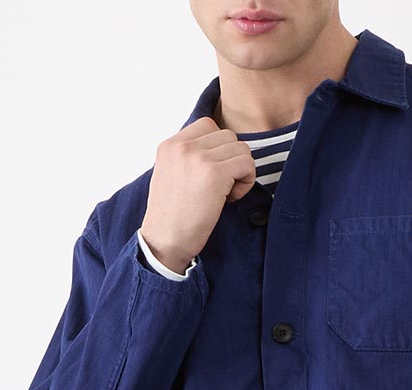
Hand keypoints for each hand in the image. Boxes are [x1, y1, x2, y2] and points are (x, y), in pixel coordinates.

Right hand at [140, 117, 256, 270]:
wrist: (164, 242)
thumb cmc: (171, 218)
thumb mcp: (171, 175)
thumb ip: (188, 157)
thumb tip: (219, 150)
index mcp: (170, 144)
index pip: (208, 125)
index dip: (218, 149)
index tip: (211, 174)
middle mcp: (183, 145)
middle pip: (228, 136)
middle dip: (231, 161)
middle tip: (221, 188)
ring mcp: (198, 157)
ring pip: (241, 148)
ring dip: (240, 172)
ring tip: (226, 194)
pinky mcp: (214, 173)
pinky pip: (247, 164)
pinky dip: (246, 182)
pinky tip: (231, 199)